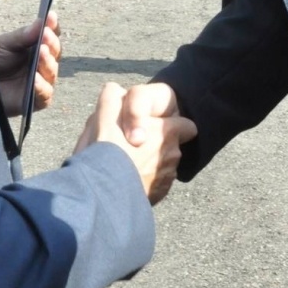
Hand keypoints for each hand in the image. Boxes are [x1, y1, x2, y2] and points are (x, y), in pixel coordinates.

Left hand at [0, 12, 60, 116]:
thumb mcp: (4, 44)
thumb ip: (22, 36)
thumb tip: (41, 23)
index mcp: (37, 47)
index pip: (50, 36)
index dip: (52, 26)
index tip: (51, 16)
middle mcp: (43, 64)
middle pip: (55, 53)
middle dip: (51, 43)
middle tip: (45, 34)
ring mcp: (41, 82)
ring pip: (52, 72)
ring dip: (48, 61)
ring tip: (41, 52)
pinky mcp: (36, 101)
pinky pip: (44, 94)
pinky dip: (42, 85)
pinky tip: (36, 78)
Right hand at [76, 82, 196, 204]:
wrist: (101, 195)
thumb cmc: (105, 152)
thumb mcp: (104, 116)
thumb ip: (113, 99)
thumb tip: (115, 90)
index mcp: (166, 132)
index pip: (187, 125)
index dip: (172, 125)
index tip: (154, 128)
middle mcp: (172, 156)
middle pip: (172, 148)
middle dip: (158, 147)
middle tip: (134, 148)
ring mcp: (165, 179)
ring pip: (163, 168)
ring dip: (150, 167)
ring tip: (127, 167)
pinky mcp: (156, 197)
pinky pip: (154, 186)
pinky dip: (145, 184)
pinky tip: (127, 184)